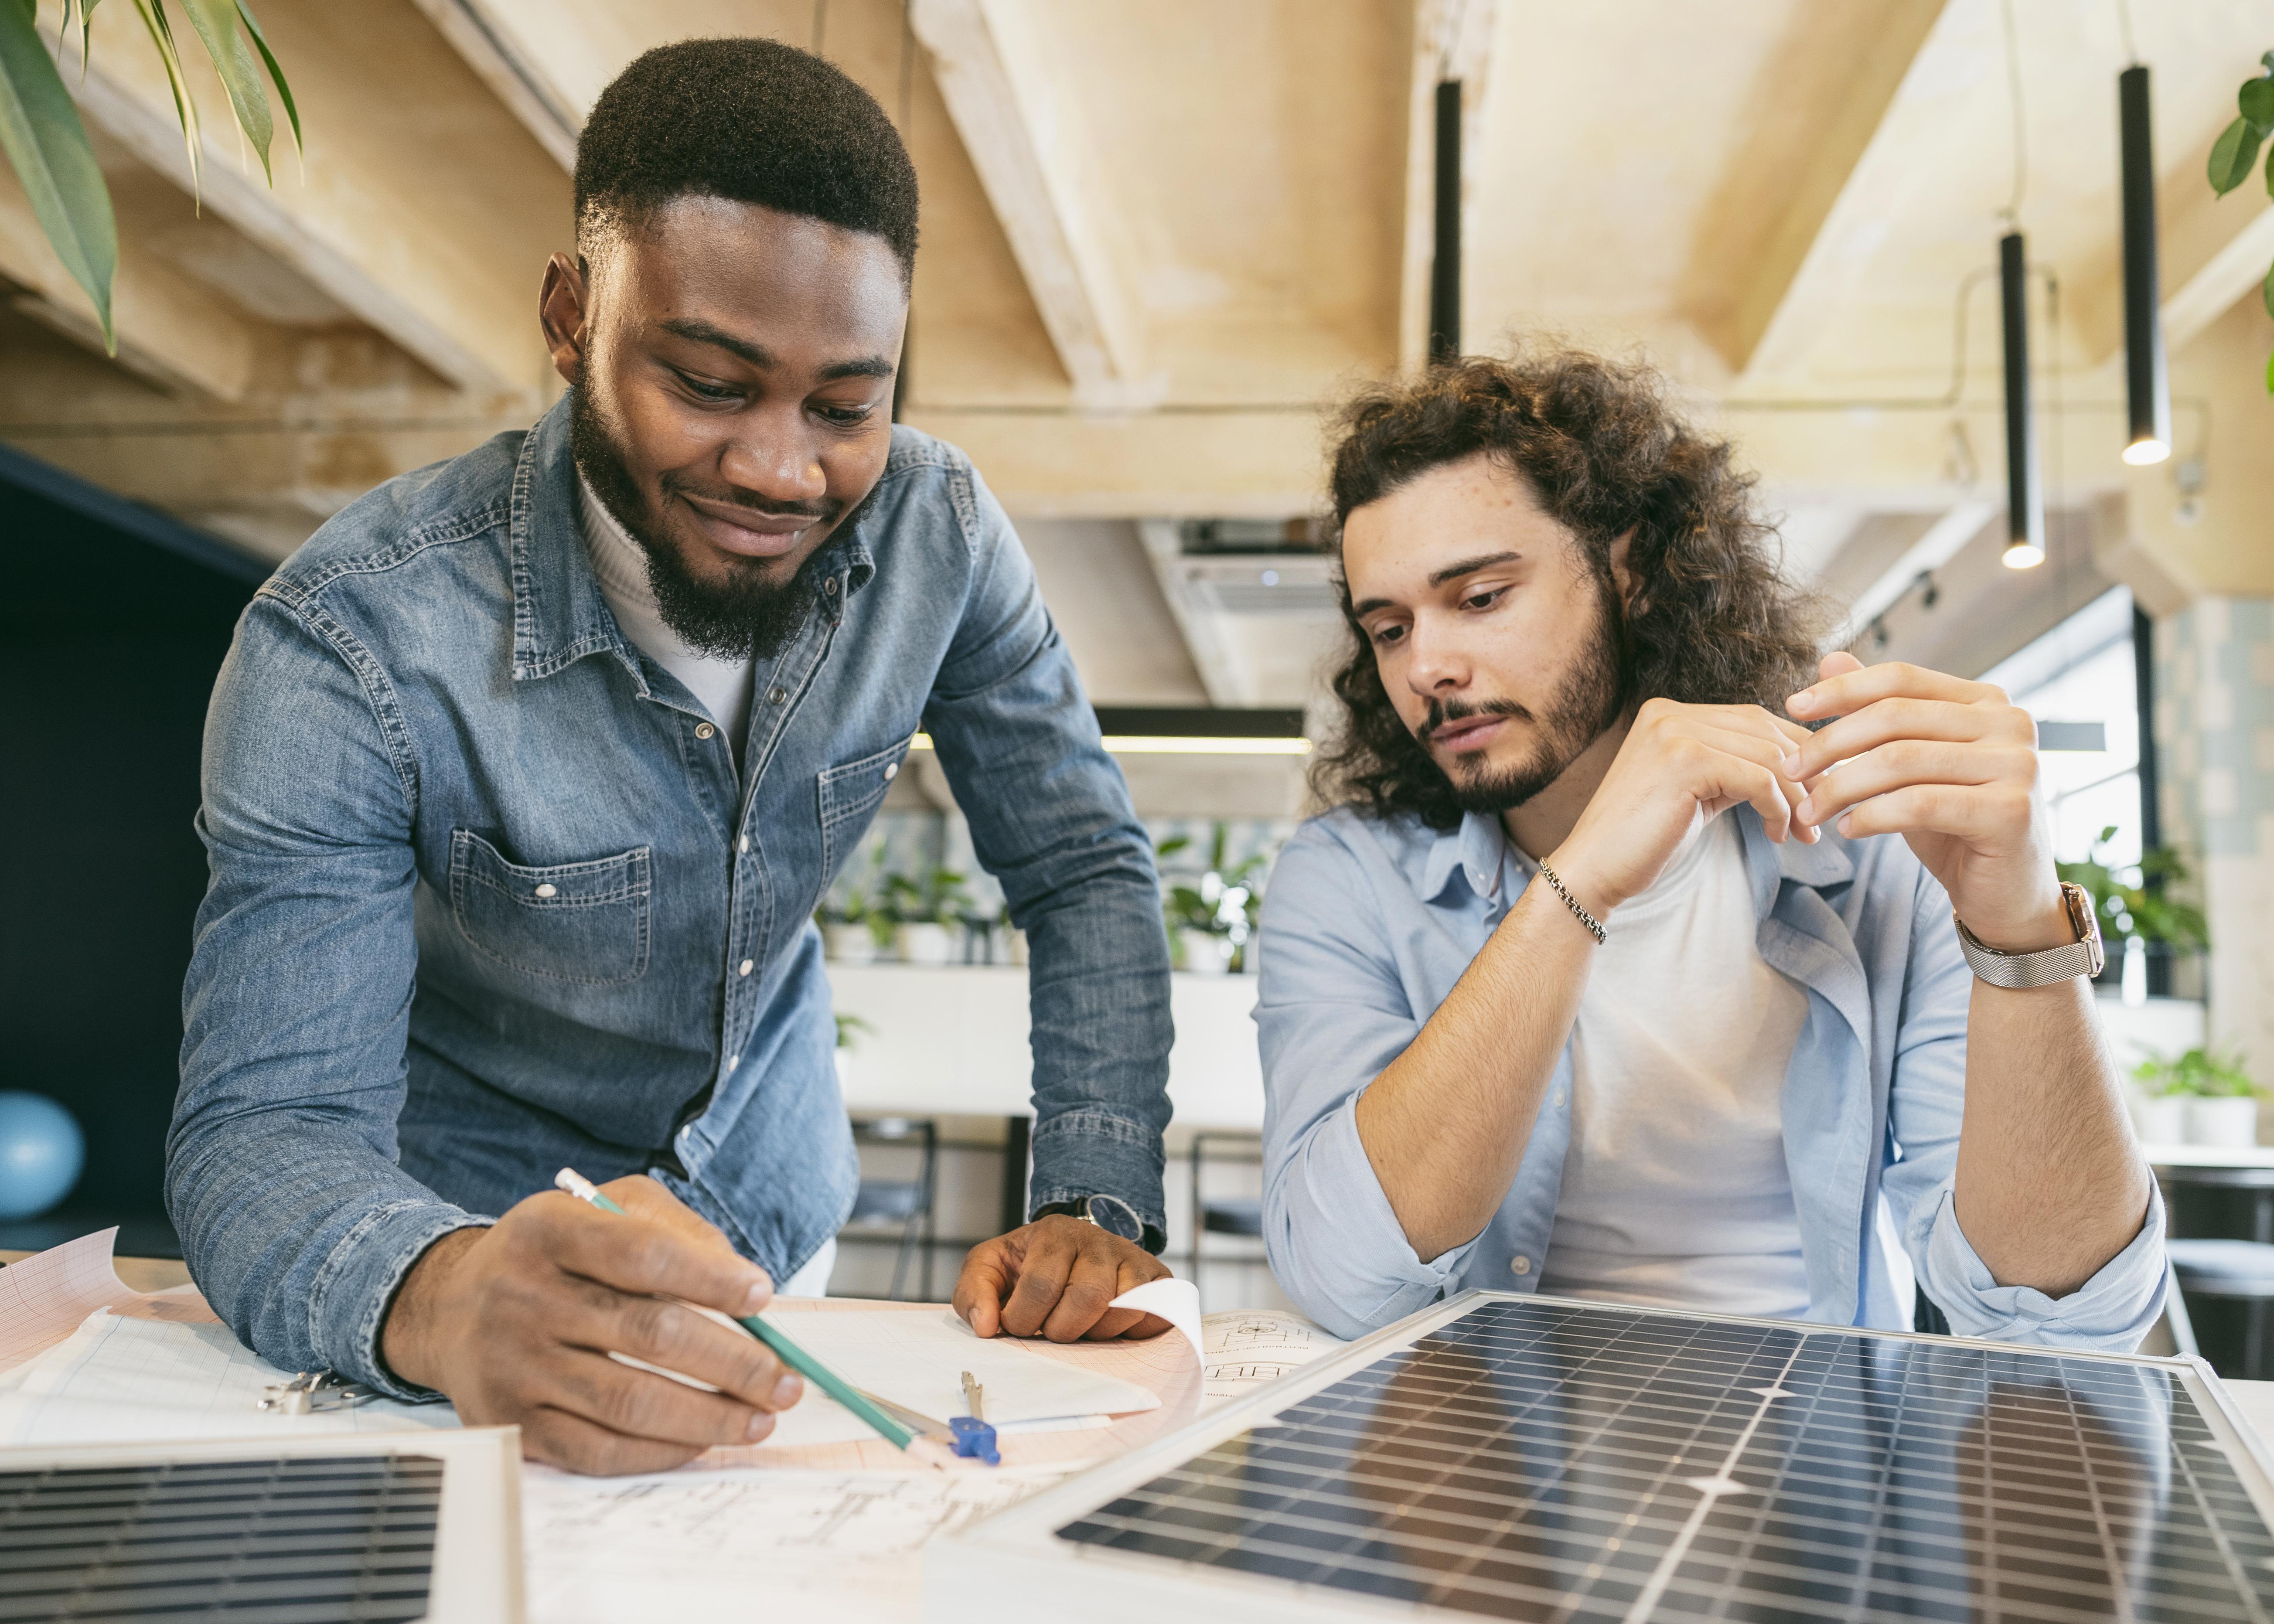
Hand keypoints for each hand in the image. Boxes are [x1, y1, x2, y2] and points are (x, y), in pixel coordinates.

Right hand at [379, 1175, 804, 1475]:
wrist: (451, 1306)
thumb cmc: (554, 1254)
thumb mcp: (603, 1207)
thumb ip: (675, 1229)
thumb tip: (743, 1283)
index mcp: (549, 1231)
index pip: (643, 1254)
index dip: (711, 1277)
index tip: (763, 1296)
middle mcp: (523, 1297)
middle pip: (649, 1334)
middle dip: (733, 1363)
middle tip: (784, 1381)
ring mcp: (514, 1366)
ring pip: (630, 1403)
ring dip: (709, 1417)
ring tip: (759, 1418)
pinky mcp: (513, 1423)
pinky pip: (598, 1450)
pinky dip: (661, 1451)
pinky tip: (702, 1440)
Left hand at [952, 1215, 1172, 1340]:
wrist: (1071, 1247)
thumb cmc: (1027, 1264)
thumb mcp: (988, 1269)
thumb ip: (973, 1294)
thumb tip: (986, 1326)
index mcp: (1055, 1233)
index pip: (1041, 1284)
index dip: (1024, 1318)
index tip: (1017, 1324)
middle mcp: (1098, 1240)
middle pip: (1087, 1298)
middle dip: (1062, 1329)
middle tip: (1052, 1330)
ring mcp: (1132, 1258)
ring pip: (1123, 1309)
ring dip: (1096, 1333)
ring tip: (1079, 1326)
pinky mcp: (1158, 1278)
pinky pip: (1154, 1314)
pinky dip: (1131, 1331)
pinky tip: (1109, 1327)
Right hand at [1550, 697, 1815, 915]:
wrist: (1594, 870)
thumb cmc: (1645, 840)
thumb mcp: (1697, 792)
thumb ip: (1734, 769)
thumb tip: (1798, 770)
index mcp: (1670, 713)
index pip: (1755, 719)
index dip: (1797, 754)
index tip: (1819, 792)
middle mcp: (1670, 712)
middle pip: (1767, 731)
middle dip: (1805, 775)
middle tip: (1820, 817)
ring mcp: (1674, 732)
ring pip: (1768, 755)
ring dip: (1797, 798)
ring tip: (1804, 832)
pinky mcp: (1684, 760)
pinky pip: (1758, 779)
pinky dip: (1779, 809)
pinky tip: (1778, 835)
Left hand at [1787, 653, 2066, 950]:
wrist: (2006, 895)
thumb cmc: (1954, 826)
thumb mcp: (1910, 765)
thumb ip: (1879, 713)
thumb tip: (1830, 659)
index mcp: (1987, 702)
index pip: (1902, 678)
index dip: (1843, 689)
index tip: (1793, 707)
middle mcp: (2010, 723)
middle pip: (1895, 716)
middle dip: (1831, 743)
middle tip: (1793, 771)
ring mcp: (2017, 764)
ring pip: (1900, 760)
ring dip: (1841, 786)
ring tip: (1810, 810)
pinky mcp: (2010, 810)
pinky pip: (1918, 803)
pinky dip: (1872, 815)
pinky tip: (1847, 829)